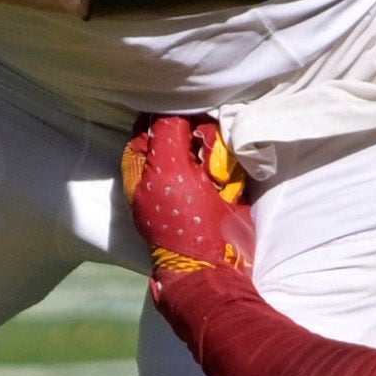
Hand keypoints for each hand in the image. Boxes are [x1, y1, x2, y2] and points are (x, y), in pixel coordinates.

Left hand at [121, 113, 254, 280]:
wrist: (213, 266)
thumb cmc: (182, 221)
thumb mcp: (167, 171)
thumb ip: (166, 133)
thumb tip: (174, 109)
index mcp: (143, 168)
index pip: (149, 127)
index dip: (167, 117)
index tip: (185, 113)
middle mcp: (167, 172)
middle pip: (185, 131)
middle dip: (199, 136)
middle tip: (204, 151)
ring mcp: (196, 181)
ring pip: (210, 145)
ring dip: (218, 155)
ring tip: (218, 177)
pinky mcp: (221, 190)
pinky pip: (228, 164)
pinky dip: (232, 171)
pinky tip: (229, 186)